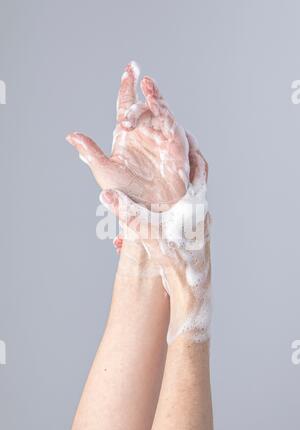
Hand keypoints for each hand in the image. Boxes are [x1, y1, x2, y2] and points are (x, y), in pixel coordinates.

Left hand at [66, 61, 189, 208]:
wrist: (149, 208)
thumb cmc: (127, 192)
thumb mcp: (104, 171)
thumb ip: (90, 152)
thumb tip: (71, 136)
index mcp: (126, 134)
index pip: (125, 105)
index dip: (127, 86)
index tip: (129, 68)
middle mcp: (144, 131)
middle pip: (139, 103)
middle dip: (135, 89)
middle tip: (128, 97)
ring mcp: (159, 135)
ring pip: (156, 108)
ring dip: (152, 95)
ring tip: (145, 82)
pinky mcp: (174, 142)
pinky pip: (169, 121)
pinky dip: (164, 108)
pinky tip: (156, 100)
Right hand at [101, 132, 210, 343]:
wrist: (193, 291)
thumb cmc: (176, 261)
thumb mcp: (148, 234)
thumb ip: (127, 213)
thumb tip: (106, 193)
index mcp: (195, 204)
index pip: (199, 167)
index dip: (192, 150)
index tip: (184, 135)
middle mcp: (202, 212)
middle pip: (198, 179)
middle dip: (185, 165)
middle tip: (172, 154)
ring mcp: (201, 227)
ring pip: (192, 199)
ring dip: (179, 189)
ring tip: (163, 182)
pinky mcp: (197, 239)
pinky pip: (188, 216)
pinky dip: (177, 209)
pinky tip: (162, 216)